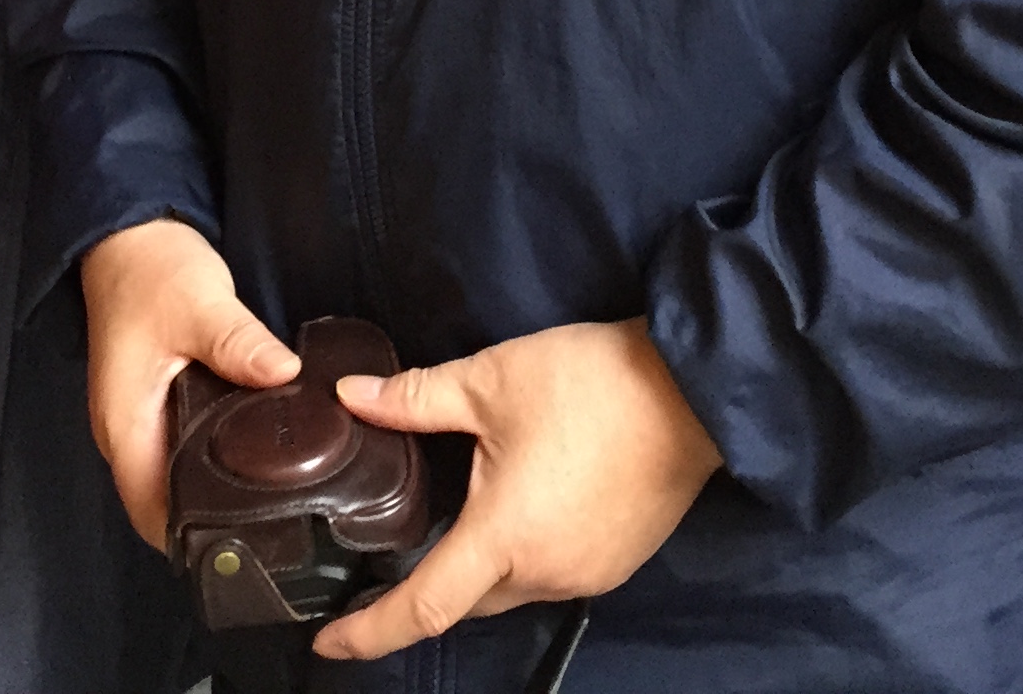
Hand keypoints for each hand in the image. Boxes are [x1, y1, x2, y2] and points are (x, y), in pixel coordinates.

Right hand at [79, 218, 299, 545]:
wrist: (127, 232)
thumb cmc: (150, 270)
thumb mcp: (199, 303)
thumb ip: (239, 343)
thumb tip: (286, 376)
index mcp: (123, 424)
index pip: (152, 513)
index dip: (193, 541)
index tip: (247, 550)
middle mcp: (126, 432)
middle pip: (165, 503)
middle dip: (213, 522)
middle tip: (279, 526)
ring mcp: (139, 418)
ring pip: (176, 476)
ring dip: (214, 490)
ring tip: (279, 496)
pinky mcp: (157, 400)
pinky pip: (184, 447)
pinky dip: (214, 458)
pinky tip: (258, 450)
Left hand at [310, 318, 721, 662]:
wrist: (694, 388)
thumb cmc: (592, 383)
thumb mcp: (491, 381)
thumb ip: (415, 400)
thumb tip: (352, 399)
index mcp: (503, 537)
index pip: (422, 607)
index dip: (368, 632)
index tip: (328, 642)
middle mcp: (544, 572)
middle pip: (468, 599)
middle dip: (430, 583)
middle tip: (398, 546)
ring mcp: (587, 573)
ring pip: (513, 586)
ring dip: (486, 561)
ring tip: (474, 506)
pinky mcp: (617, 562)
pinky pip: (553, 572)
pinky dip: (527, 552)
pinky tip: (528, 505)